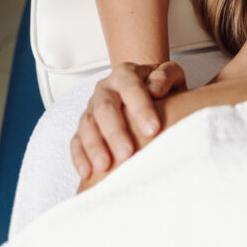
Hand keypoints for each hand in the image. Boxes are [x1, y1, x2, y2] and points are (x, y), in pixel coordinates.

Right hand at [70, 60, 186, 179]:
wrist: (146, 87)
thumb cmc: (160, 86)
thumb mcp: (170, 75)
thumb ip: (166, 76)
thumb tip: (155, 90)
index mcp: (126, 74)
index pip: (130, 87)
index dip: (140, 108)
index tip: (153, 130)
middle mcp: (105, 89)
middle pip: (104, 107)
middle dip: (114, 131)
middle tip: (127, 153)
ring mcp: (92, 108)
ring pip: (87, 124)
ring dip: (94, 146)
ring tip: (105, 166)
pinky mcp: (84, 128)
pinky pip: (76, 141)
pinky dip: (79, 156)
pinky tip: (87, 172)